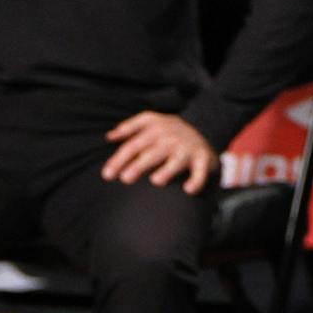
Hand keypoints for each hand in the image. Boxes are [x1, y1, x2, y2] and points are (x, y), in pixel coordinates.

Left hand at [102, 111, 217, 194]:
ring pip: (176, 160)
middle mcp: (171, 137)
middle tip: (125, 179)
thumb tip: (109, 136)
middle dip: (138, 165)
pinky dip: (197, 180)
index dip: (119, 159)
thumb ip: (129, 128)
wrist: (205, 127)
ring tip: (156, 181)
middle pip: (151, 153)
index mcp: (155, 128)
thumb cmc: (168, 131)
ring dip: (167, 170)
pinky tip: (188, 190)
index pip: (133, 145)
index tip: (107, 174)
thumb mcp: (151, 122)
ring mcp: (187, 148)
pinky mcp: (202, 158)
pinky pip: (200, 170)